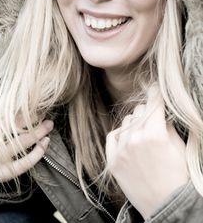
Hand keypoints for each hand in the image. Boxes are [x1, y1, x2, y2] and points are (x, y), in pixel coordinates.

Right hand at [0, 104, 52, 185]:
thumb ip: (0, 112)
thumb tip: (21, 95)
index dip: (9, 106)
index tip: (27, 100)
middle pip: (7, 129)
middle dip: (27, 119)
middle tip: (42, 112)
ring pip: (17, 145)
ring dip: (36, 134)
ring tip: (49, 124)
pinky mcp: (1, 173)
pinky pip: (21, 165)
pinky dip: (36, 154)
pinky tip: (45, 142)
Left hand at [106, 83, 188, 218]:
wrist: (166, 205)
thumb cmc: (177, 176)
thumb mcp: (178, 146)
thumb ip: (167, 125)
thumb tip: (160, 111)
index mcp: (155, 133)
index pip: (154, 103)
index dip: (155, 93)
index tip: (154, 87)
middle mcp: (136, 138)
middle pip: (140, 110)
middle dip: (148, 112)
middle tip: (153, 120)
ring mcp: (122, 149)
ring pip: (127, 121)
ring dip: (135, 123)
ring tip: (143, 135)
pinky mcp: (113, 160)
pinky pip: (113, 135)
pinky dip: (121, 134)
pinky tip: (128, 139)